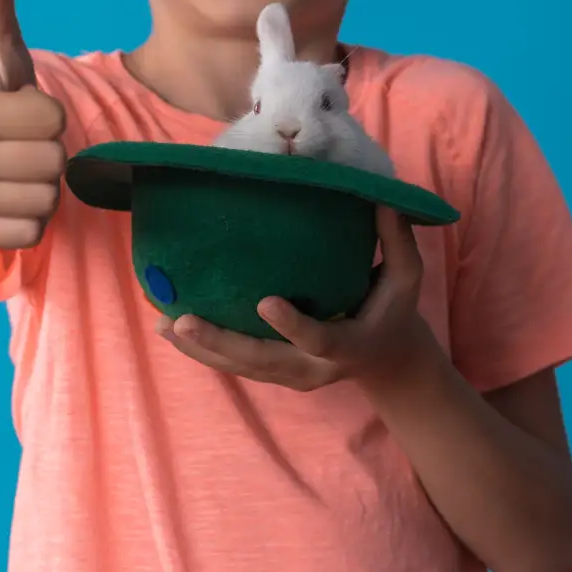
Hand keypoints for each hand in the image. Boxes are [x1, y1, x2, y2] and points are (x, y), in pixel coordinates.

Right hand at [0, 0, 66, 249]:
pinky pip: (33, 232)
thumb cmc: (0, 99)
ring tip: (19, 170)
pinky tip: (13, 200)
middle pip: (53, 162)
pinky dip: (33, 219)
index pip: (51, 117)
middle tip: (26, 145)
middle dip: (50, 153)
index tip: (25, 111)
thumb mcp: (3, 51)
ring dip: (44, 187)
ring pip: (46, 199)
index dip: (51, 113)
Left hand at [157, 205, 439, 392]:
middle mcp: (314, 369)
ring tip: (165, 324)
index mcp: (349, 345)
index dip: (292, 325)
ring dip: (201, 349)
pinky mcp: (274, 374)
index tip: (264, 302)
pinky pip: (235, 365)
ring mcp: (291, 375)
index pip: (318, 339)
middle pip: (263, 362)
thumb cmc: (394, 310)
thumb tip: (380, 195)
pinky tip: (171, 330)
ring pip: (241, 368)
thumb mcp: (407, 279)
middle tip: (184, 320)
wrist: (387, 359)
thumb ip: (395, 241)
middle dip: (221, 344)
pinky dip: (203, 350)